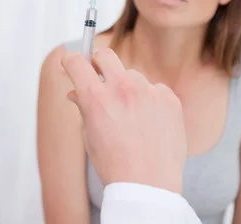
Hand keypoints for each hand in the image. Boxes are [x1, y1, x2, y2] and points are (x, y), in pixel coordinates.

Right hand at [61, 48, 186, 193]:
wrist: (149, 186)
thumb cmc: (116, 165)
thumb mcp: (90, 136)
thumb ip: (84, 107)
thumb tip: (75, 92)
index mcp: (95, 97)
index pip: (76, 62)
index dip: (71, 61)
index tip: (72, 63)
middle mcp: (121, 88)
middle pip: (105, 55)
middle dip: (98, 63)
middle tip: (99, 76)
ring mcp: (148, 91)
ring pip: (132, 75)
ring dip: (127, 87)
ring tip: (130, 115)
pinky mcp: (169, 98)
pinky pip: (154, 89)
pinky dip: (150, 100)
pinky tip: (149, 122)